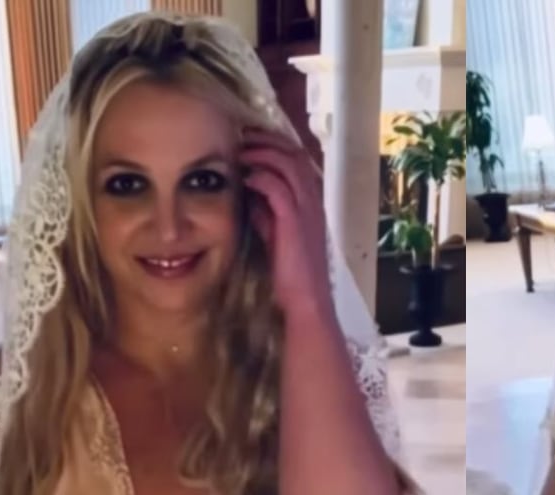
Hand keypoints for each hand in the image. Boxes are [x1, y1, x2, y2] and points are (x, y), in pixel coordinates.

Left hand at [241, 129, 332, 317]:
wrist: (304, 299)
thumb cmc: (290, 271)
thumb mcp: (275, 233)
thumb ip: (265, 211)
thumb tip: (249, 192)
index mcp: (311, 202)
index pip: (298, 158)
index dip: (275, 144)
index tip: (250, 139)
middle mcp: (313, 200)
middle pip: (295, 153)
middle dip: (268, 140)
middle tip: (243, 135)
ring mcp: (306, 209)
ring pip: (289, 164)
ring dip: (263, 152)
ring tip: (241, 151)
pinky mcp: (294, 221)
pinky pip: (279, 187)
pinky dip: (262, 176)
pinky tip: (246, 176)